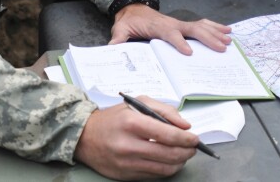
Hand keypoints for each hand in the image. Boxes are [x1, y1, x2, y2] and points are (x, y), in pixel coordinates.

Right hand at [74, 97, 197, 179]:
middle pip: (169, 154)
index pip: (167, 134)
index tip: (195, 138)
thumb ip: (164, 110)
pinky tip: (169, 162)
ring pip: (164, 168)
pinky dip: (166, 169)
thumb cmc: (114, 118)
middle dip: (186, 151)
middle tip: (193, 148)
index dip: (186, 138)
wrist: (85, 137)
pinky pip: (154, 176)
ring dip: (179, 162)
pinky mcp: (125, 175)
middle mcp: (128, 145)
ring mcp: (126, 163)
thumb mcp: (136, 103)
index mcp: (132, 123)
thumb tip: (185, 126)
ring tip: (183, 155)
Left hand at [109, 4, 231, 53]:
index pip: (170, 34)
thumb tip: (112, 48)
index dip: (179, 42)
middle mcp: (172, 23)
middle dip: (207, 38)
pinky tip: (226, 31)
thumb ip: (118, 39)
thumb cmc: (129, 20)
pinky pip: (201, 25)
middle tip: (221, 48)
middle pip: (192, 29)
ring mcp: (179, 23)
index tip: (188, 53)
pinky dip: (215, 27)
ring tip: (229, 40)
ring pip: (200, 26)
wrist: (133, 8)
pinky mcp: (183, 25)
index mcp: (158, 27)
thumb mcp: (120, 29)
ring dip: (215, 33)